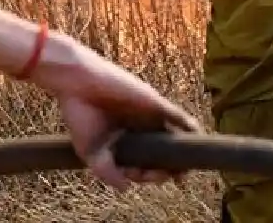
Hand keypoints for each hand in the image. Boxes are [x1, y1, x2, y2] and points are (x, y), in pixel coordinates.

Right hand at [26, 32, 201, 189]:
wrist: (76, 84)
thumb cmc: (79, 115)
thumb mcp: (91, 152)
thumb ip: (108, 173)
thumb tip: (127, 188)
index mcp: (122, 140)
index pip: (142, 164)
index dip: (149, 175)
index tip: (149, 178)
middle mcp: (137, 128)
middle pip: (160, 152)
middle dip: (170, 167)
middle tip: (177, 178)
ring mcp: (147, 116)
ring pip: (172, 136)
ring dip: (182, 151)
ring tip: (188, 167)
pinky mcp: (153, 103)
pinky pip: (177, 116)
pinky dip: (188, 127)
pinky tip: (196, 138)